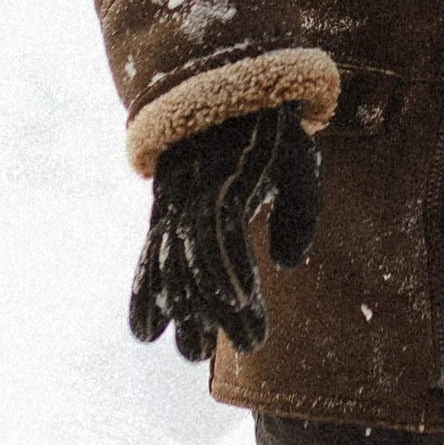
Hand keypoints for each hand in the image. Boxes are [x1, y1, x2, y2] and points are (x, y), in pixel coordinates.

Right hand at [128, 105, 323, 362]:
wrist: (220, 89)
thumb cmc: (271, 134)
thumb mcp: (299, 163)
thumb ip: (297, 213)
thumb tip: (286, 264)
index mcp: (224, 184)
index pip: (220, 241)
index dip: (229, 281)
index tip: (248, 317)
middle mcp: (188, 199)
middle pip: (191, 264)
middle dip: (207, 312)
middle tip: (228, 350)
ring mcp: (171, 208)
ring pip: (169, 267)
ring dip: (180, 314)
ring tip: (194, 355)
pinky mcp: (164, 215)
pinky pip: (150, 257)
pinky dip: (144, 294)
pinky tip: (145, 332)